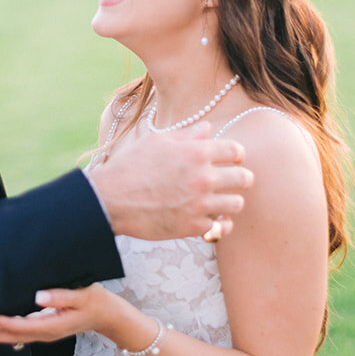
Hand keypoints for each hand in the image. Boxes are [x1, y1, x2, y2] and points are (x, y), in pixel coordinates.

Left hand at [0, 286, 115, 345]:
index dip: (4, 323)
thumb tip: (38, 297)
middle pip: (13, 337)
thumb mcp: (83, 295)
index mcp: (53, 326)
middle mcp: (46, 333)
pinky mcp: (44, 329)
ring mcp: (44, 333)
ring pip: (14, 337)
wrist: (107, 315)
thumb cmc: (96, 301)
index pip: (23, 326)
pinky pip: (20, 333)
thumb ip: (61, 296)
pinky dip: (4, 331)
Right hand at [91, 123, 252, 240]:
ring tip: (222, 201)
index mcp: (196, 153)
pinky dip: (220, 224)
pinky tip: (214, 219)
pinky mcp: (193, 226)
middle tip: (234, 181)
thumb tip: (207, 128)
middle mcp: (203, 177)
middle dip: (241, 178)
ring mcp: (200, 204)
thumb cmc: (130, 166)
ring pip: (236, 204)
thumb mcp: (157, 142)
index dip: (237, 154)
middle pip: (244, 178)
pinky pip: (222, 227)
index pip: (235, 150)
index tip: (233, 159)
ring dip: (231, 202)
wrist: (110, 199)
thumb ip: (187, 135)